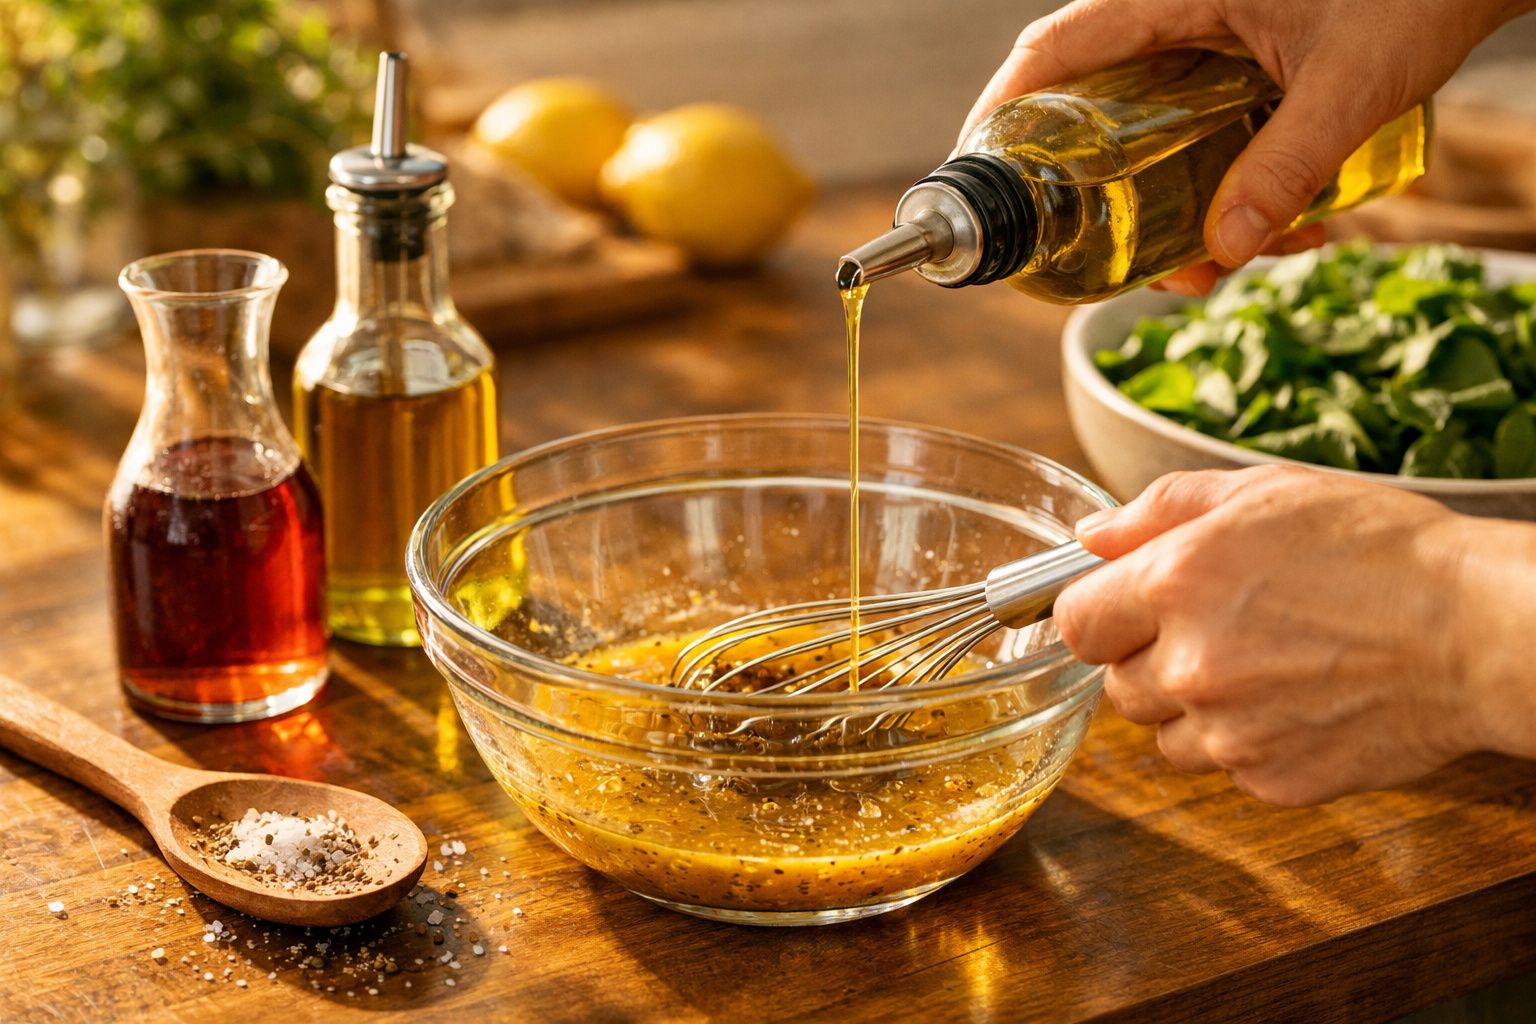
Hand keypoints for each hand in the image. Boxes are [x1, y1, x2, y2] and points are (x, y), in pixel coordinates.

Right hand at [961, 0, 1534, 288]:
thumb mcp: (1352, 83)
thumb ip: (1287, 166)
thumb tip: (1225, 252)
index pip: (1053, 51)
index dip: (1002, 116)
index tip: (983, 181)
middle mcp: (1177, 13)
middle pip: (1090, 105)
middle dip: (1102, 197)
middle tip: (1127, 262)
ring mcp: (1209, 39)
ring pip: (1149, 131)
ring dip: (1175, 208)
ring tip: (1225, 262)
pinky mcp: (1242, 63)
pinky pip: (1202, 132)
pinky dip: (1224, 186)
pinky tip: (1283, 226)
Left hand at [1053, 466, 1535, 804]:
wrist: (1477, 632)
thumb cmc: (1379, 550)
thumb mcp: (1264, 492)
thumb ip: (1159, 509)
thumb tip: (1092, 535)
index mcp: (1174, 584)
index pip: (1072, 623)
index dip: (1097, 613)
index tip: (1124, 608)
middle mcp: (1189, 665)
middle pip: (1115, 684)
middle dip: (1149, 658)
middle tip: (1216, 628)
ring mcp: (1230, 733)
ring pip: (1164, 735)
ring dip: (1193, 707)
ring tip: (1263, 664)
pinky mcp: (1271, 781)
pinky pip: (1224, 766)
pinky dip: (1247, 742)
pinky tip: (1297, 700)